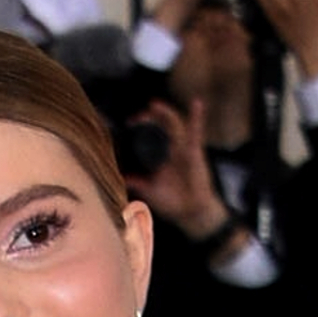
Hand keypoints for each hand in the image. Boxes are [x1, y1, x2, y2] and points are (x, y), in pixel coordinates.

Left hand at [125, 99, 231, 237]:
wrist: (191, 213)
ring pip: (176, 124)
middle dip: (151, 116)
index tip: (129, 122)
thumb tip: (120, 177)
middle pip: (164, 124)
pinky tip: (197, 103)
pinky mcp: (195, 153)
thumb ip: (136, 181)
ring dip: (166, 113)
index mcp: (165, 154)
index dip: (144, 123)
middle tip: (137, 116)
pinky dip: (197, 118)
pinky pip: (196, 133)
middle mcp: (176, 148)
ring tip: (154, 104)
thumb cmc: (173, 201)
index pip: (155, 132)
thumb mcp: (149, 189)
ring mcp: (186, 149)